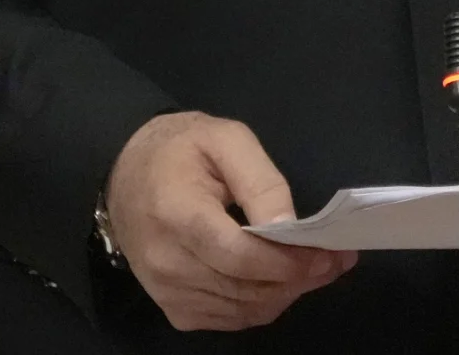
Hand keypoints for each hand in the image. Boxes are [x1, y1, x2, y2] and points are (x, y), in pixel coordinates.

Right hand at [103, 111, 356, 331]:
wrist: (122, 172)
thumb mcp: (225, 139)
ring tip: (314, 268)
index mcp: (177, 214)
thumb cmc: (179, 149)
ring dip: (286, 293)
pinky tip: (278, 279)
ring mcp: (167, 292)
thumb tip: (289, 228)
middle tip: (336, 259)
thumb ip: (261, 182)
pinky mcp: (173, 308)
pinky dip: (261, 304)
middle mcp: (167, 263)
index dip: (287, 262)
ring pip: (244, 310)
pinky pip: (231, 319)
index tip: (327, 254)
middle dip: (299, 278)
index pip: (239, 257)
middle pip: (246, 289)